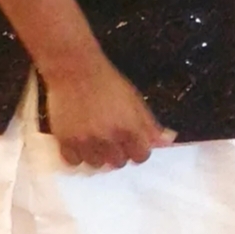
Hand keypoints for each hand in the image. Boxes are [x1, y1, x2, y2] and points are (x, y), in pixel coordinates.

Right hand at [44, 56, 176, 168]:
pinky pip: (74, 162)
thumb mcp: (134, 100)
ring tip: (93, 140)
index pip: (141, 156)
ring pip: (96, 165)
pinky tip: (79, 142)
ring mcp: (86, 141)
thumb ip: (150, 124)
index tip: (130, 143)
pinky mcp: (66, 141)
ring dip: (97, 156)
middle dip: (117, 153)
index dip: (137, 150)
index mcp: (129, 128)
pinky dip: (77, 155)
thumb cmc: (107, 82)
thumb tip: (168, 141)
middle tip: (110, 138)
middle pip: (118, 163)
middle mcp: (109, 138)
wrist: (75, 68)